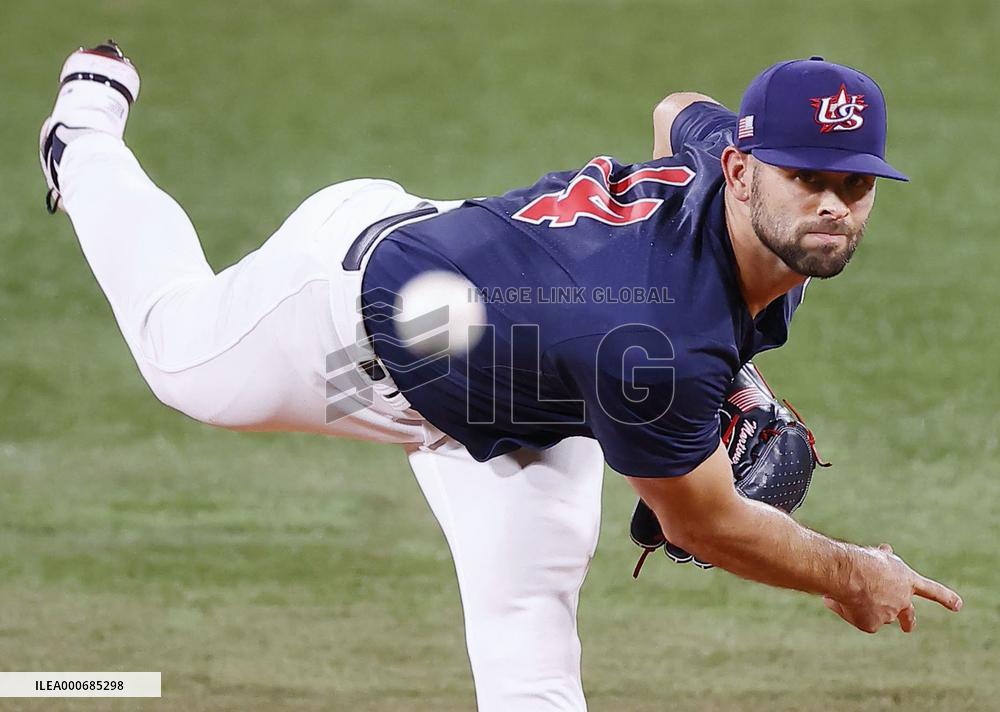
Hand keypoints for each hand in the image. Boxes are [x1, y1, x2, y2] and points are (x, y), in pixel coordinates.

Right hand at [823, 544, 961, 632]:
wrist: (851, 574)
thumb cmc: (863, 560)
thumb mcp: (878, 556)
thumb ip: (885, 559)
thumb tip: (886, 550)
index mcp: (907, 580)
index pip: (932, 590)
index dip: (946, 598)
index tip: (958, 605)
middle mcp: (902, 600)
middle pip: (908, 615)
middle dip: (908, 621)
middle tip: (907, 628)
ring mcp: (889, 614)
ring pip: (874, 613)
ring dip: (861, 606)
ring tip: (845, 593)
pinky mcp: (872, 625)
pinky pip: (857, 618)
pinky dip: (846, 610)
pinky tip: (837, 599)